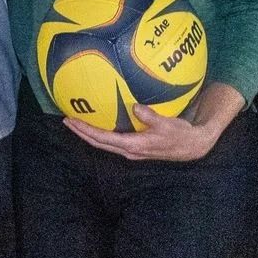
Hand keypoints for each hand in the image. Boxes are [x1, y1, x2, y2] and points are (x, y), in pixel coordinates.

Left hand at [62, 101, 225, 161]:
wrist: (191, 147)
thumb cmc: (179, 134)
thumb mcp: (167, 124)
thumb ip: (150, 116)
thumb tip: (134, 106)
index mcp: (133, 145)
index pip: (102, 139)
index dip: (85, 130)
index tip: (72, 121)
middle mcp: (128, 151)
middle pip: (98, 143)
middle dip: (81, 132)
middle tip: (66, 120)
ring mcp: (131, 151)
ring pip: (104, 144)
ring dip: (89, 134)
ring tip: (76, 122)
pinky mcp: (135, 148)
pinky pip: (112, 141)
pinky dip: (100, 133)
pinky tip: (98, 123)